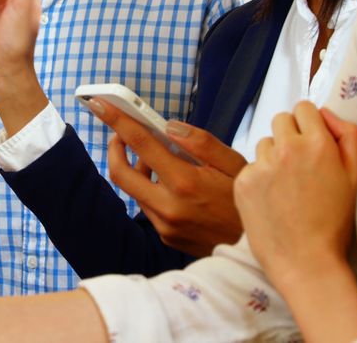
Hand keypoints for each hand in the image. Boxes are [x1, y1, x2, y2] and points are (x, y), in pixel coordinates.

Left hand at [90, 99, 246, 256]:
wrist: (256, 251)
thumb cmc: (249, 204)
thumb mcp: (235, 165)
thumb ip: (200, 143)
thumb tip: (170, 127)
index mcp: (185, 182)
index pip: (141, 144)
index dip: (118, 121)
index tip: (100, 105)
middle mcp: (169, 206)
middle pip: (120, 173)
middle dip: (114, 149)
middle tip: (122, 135)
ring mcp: (165, 225)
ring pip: (134, 191)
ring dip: (136, 171)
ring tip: (157, 159)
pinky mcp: (166, 237)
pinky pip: (148, 207)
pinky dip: (151, 190)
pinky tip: (170, 184)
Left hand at [233, 102, 356, 284]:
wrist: (306, 262)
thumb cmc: (335, 222)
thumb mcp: (355, 176)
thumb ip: (347, 134)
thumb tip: (326, 112)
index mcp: (318, 144)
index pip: (304, 108)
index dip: (309, 124)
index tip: (311, 142)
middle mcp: (287, 149)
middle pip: (280, 120)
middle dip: (289, 136)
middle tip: (299, 165)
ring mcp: (261, 165)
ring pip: (264, 144)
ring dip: (273, 157)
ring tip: (287, 188)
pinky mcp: (242, 182)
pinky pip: (250, 167)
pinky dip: (259, 179)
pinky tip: (272, 200)